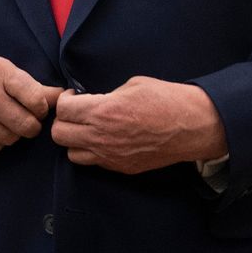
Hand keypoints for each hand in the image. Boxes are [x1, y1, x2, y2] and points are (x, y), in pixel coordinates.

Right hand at [0, 58, 62, 153]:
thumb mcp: (2, 71)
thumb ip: (33, 86)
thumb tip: (64, 96)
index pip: (37, 100)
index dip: (41, 107)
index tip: (35, 106)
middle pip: (27, 125)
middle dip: (30, 124)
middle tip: (22, 117)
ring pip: (12, 139)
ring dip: (12, 133)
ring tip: (0, 119)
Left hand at [51, 76, 227, 173]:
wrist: (192, 126)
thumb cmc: (166, 100)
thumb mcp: (132, 85)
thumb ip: (105, 96)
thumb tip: (92, 101)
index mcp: (102, 111)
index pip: (62, 110)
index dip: (65, 100)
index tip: (73, 96)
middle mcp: (101, 137)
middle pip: (59, 135)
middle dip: (63, 121)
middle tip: (76, 113)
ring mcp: (110, 156)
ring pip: (71, 154)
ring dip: (75, 140)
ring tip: (88, 129)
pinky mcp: (121, 167)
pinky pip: (94, 163)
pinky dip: (92, 152)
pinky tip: (105, 139)